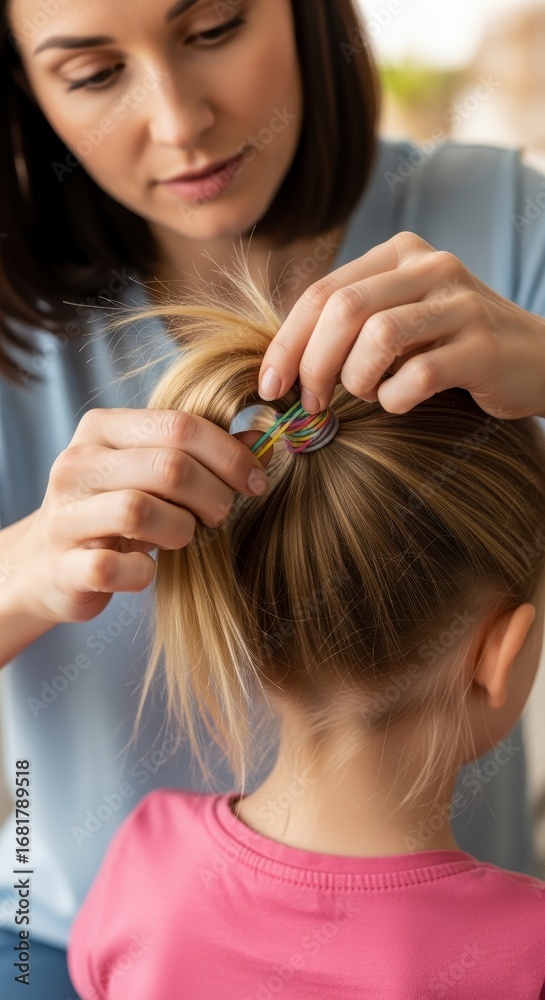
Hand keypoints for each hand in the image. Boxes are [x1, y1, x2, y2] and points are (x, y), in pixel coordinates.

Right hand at [15, 409, 270, 626]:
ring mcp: (65, 514)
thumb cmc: (114, 512)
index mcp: (103, 428)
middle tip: (221, 514)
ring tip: (183, 538)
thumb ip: (200, 453)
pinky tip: (147, 570)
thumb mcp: (152, 472)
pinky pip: (113, 567)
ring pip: (139, 511)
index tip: (256, 481)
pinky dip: (142, 573)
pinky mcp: (63, 564)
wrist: (47, 563)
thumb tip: (260, 437)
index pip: (179, 425)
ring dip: (181, 530)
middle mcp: (77, 464)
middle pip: (168, 466)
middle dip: (213, 494)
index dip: (229, 454)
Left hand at [258, 231, 544, 419]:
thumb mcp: (400, 319)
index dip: (287, 341)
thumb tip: (282, 364)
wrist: (536, 359)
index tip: (270, 384)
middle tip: (310, 402)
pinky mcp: (483, 346)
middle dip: (313, 363)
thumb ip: (350, 325)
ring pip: (379, 335)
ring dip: (356, 379)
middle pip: (344, 308)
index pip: (323, 291)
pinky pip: (417, 375)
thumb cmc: (450, 346)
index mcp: (399, 254)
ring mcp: (461, 303)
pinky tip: (400, 401)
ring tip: (364, 395)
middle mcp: (431, 267)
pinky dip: (395, 397)